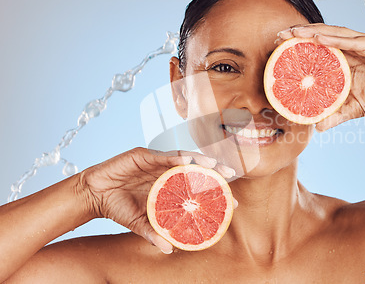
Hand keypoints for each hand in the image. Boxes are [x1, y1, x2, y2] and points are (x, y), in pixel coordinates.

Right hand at [79, 147, 235, 252]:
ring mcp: (156, 162)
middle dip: (213, 172)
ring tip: (215, 165)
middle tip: (231, 177)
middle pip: (194, 170)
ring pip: (182, 159)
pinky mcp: (143, 155)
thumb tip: (169, 249)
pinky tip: (187, 161)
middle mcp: (166, 171)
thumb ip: (154, 232)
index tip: (231, 201)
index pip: (196, 186)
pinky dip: (175, 158)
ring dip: (199, 161)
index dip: (213, 191)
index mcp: (168, 186)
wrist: (93, 194)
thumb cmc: (118, 207)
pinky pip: (162, 156)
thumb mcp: (139, 223)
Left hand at [277, 24, 364, 130]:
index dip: (298, 44)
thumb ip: (335, 115)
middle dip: (300, 34)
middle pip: (321, 36)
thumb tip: (317, 128)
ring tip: (293, 32)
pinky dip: (334, 38)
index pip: (317, 47)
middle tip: (280, 36)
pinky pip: (351, 40)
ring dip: (312, 31)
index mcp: (344, 58)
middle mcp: (351, 47)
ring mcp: (363, 43)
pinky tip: (317, 38)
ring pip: (334, 33)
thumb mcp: (352, 108)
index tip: (279, 46)